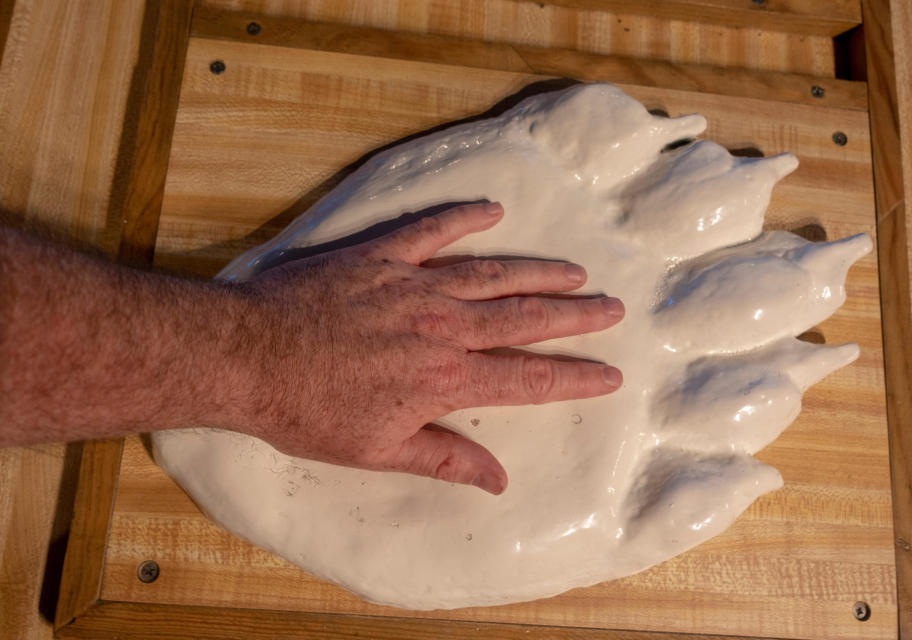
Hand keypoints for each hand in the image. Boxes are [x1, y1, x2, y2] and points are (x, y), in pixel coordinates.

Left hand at [233, 202, 624, 493]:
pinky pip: (430, 230)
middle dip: (574, 316)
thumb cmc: (307, 411)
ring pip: (490, 274)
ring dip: (536, 272)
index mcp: (444, 380)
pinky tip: (492, 210)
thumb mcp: (378, 451)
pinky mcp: (379, 256)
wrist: (246, 356)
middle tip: (613, 307)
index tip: (610, 373)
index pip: (527, 379)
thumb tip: (498, 481)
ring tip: (574, 271)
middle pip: (523, 318)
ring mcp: (411, 286)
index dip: (574, 377)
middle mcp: (441, 327)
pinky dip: (462, 217)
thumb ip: (444, 460)